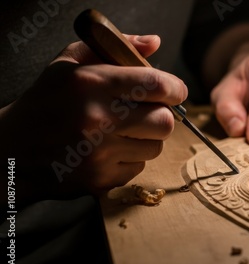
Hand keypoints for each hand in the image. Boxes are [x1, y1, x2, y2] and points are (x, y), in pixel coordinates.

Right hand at [0, 35, 186, 202]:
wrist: (11, 151)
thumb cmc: (47, 101)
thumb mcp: (71, 63)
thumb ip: (116, 47)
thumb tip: (155, 43)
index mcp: (92, 83)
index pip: (157, 85)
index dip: (176, 88)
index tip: (175, 91)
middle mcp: (97, 119)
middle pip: (165, 121)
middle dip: (163, 116)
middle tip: (149, 113)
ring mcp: (99, 153)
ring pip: (155, 147)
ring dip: (147, 139)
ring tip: (124, 132)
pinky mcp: (100, 179)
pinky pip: (138, 168)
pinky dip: (131, 159)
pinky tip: (110, 151)